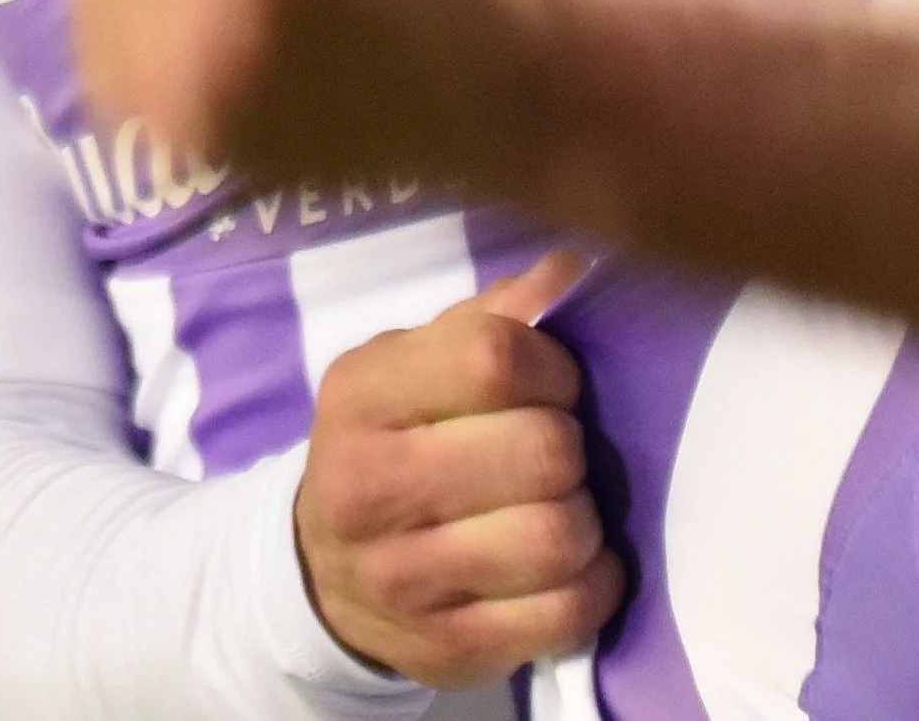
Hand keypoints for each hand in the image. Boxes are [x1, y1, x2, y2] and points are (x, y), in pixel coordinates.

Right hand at [298, 250, 623, 684]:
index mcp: (362, 397)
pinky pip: (566, 614)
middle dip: (571, 449)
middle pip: (542, 453)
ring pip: (558, 539)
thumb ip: (489, 317)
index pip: (495, 358)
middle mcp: (368, 489)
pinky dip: (594, 585)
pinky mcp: (448, 649)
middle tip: (556, 455)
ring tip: (562, 509)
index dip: (552, 368)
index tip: (551, 386)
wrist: (323, 571)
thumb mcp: (413, 365)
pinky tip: (573, 567)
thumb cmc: (393, 443)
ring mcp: (405, 580)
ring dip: (585, 521)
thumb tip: (570, 270)